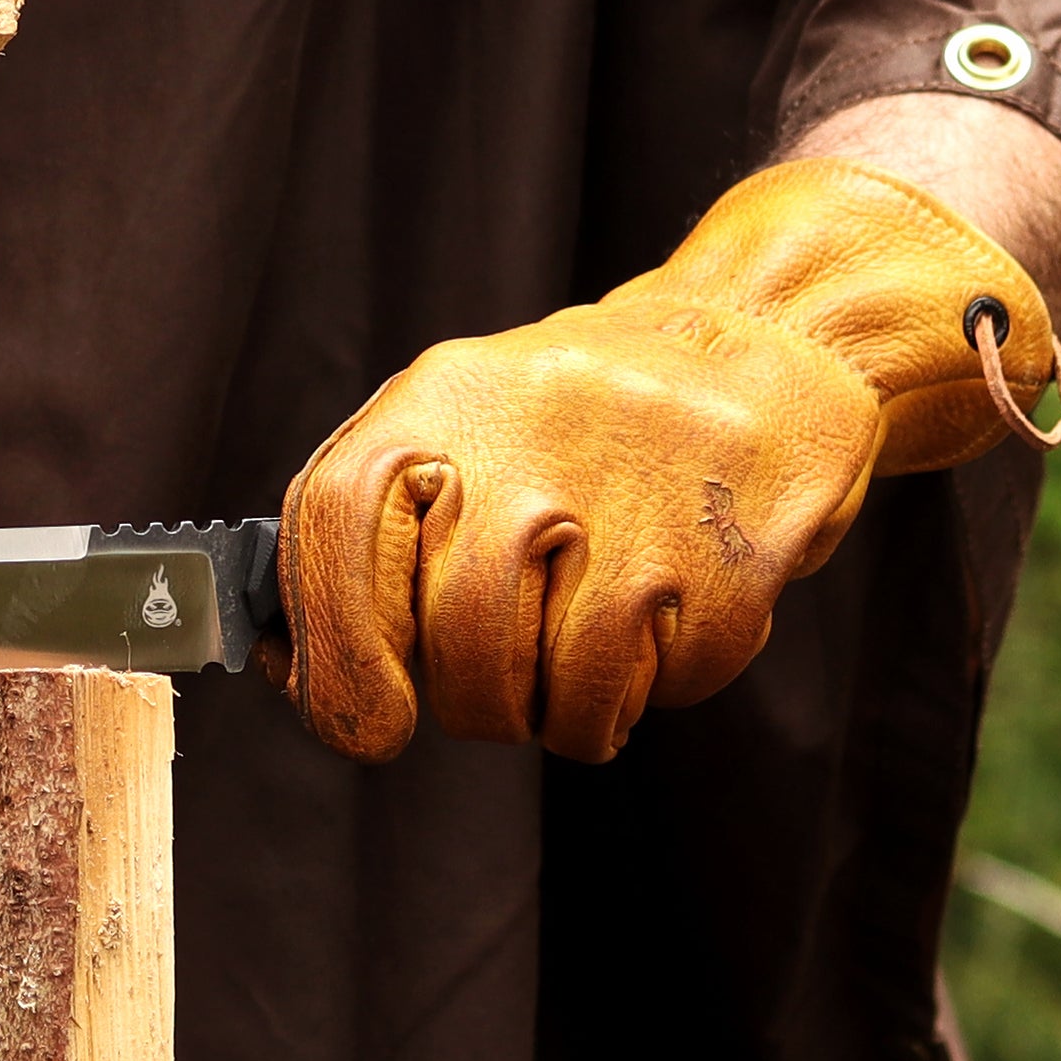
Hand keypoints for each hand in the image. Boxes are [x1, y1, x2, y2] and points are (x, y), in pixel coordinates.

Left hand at [271, 159, 1057, 761]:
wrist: (760, 338)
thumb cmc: (581, 423)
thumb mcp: (460, 431)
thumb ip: (372, 544)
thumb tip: (300, 678)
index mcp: (444, 401)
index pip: (337, 524)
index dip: (337, 648)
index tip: (368, 722)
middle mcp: (534, 436)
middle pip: (463, 638)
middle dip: (476, 701)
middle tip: (506, 676)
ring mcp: (639, 495)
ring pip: (562, 688)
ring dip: (568, 707)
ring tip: (591, 642)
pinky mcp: (730, 555)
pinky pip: (660, 690)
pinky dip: (655, 687)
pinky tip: (668, 614)